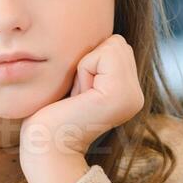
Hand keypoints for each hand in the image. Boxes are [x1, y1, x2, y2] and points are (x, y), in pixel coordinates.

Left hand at [20, 33, 143, 164]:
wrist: (46, 148)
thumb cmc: (51, 115)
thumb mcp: (81, 83)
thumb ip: (97, 64)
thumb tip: (102, 34)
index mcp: (130, 92)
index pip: (116, 45)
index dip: (90, 60)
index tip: (78, 93)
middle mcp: (137, 95)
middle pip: (117, 41)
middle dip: (90, 60)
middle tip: (78, 94)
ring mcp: (132, 96)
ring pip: (112, 44)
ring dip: (86, 66)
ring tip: (78, 96)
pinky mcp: (120, 95)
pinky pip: (101, 55)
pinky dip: (84, 70)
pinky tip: (79, 98)